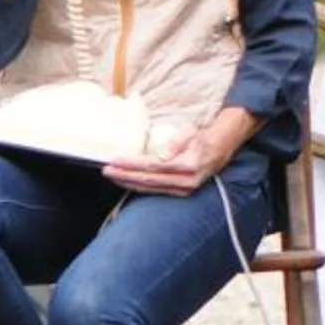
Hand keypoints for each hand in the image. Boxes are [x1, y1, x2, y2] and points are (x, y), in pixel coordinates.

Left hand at [105, 108, 253, 195]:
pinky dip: (139, 186)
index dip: (131, 164)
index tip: (115, 160)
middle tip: (106, 170)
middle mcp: (185, 181)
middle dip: (124, 175)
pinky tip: (127, 181)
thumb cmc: (201, 137)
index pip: (152, 166)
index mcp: (187, 165)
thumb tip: (163, 154)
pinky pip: (155, 190)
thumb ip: (177, 141)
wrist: (219, 151)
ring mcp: (183, 189)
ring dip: (129, 182)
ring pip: (150, 188)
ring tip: (112, 176)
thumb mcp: (192, 132)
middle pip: (148, 180)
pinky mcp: (180, 192)